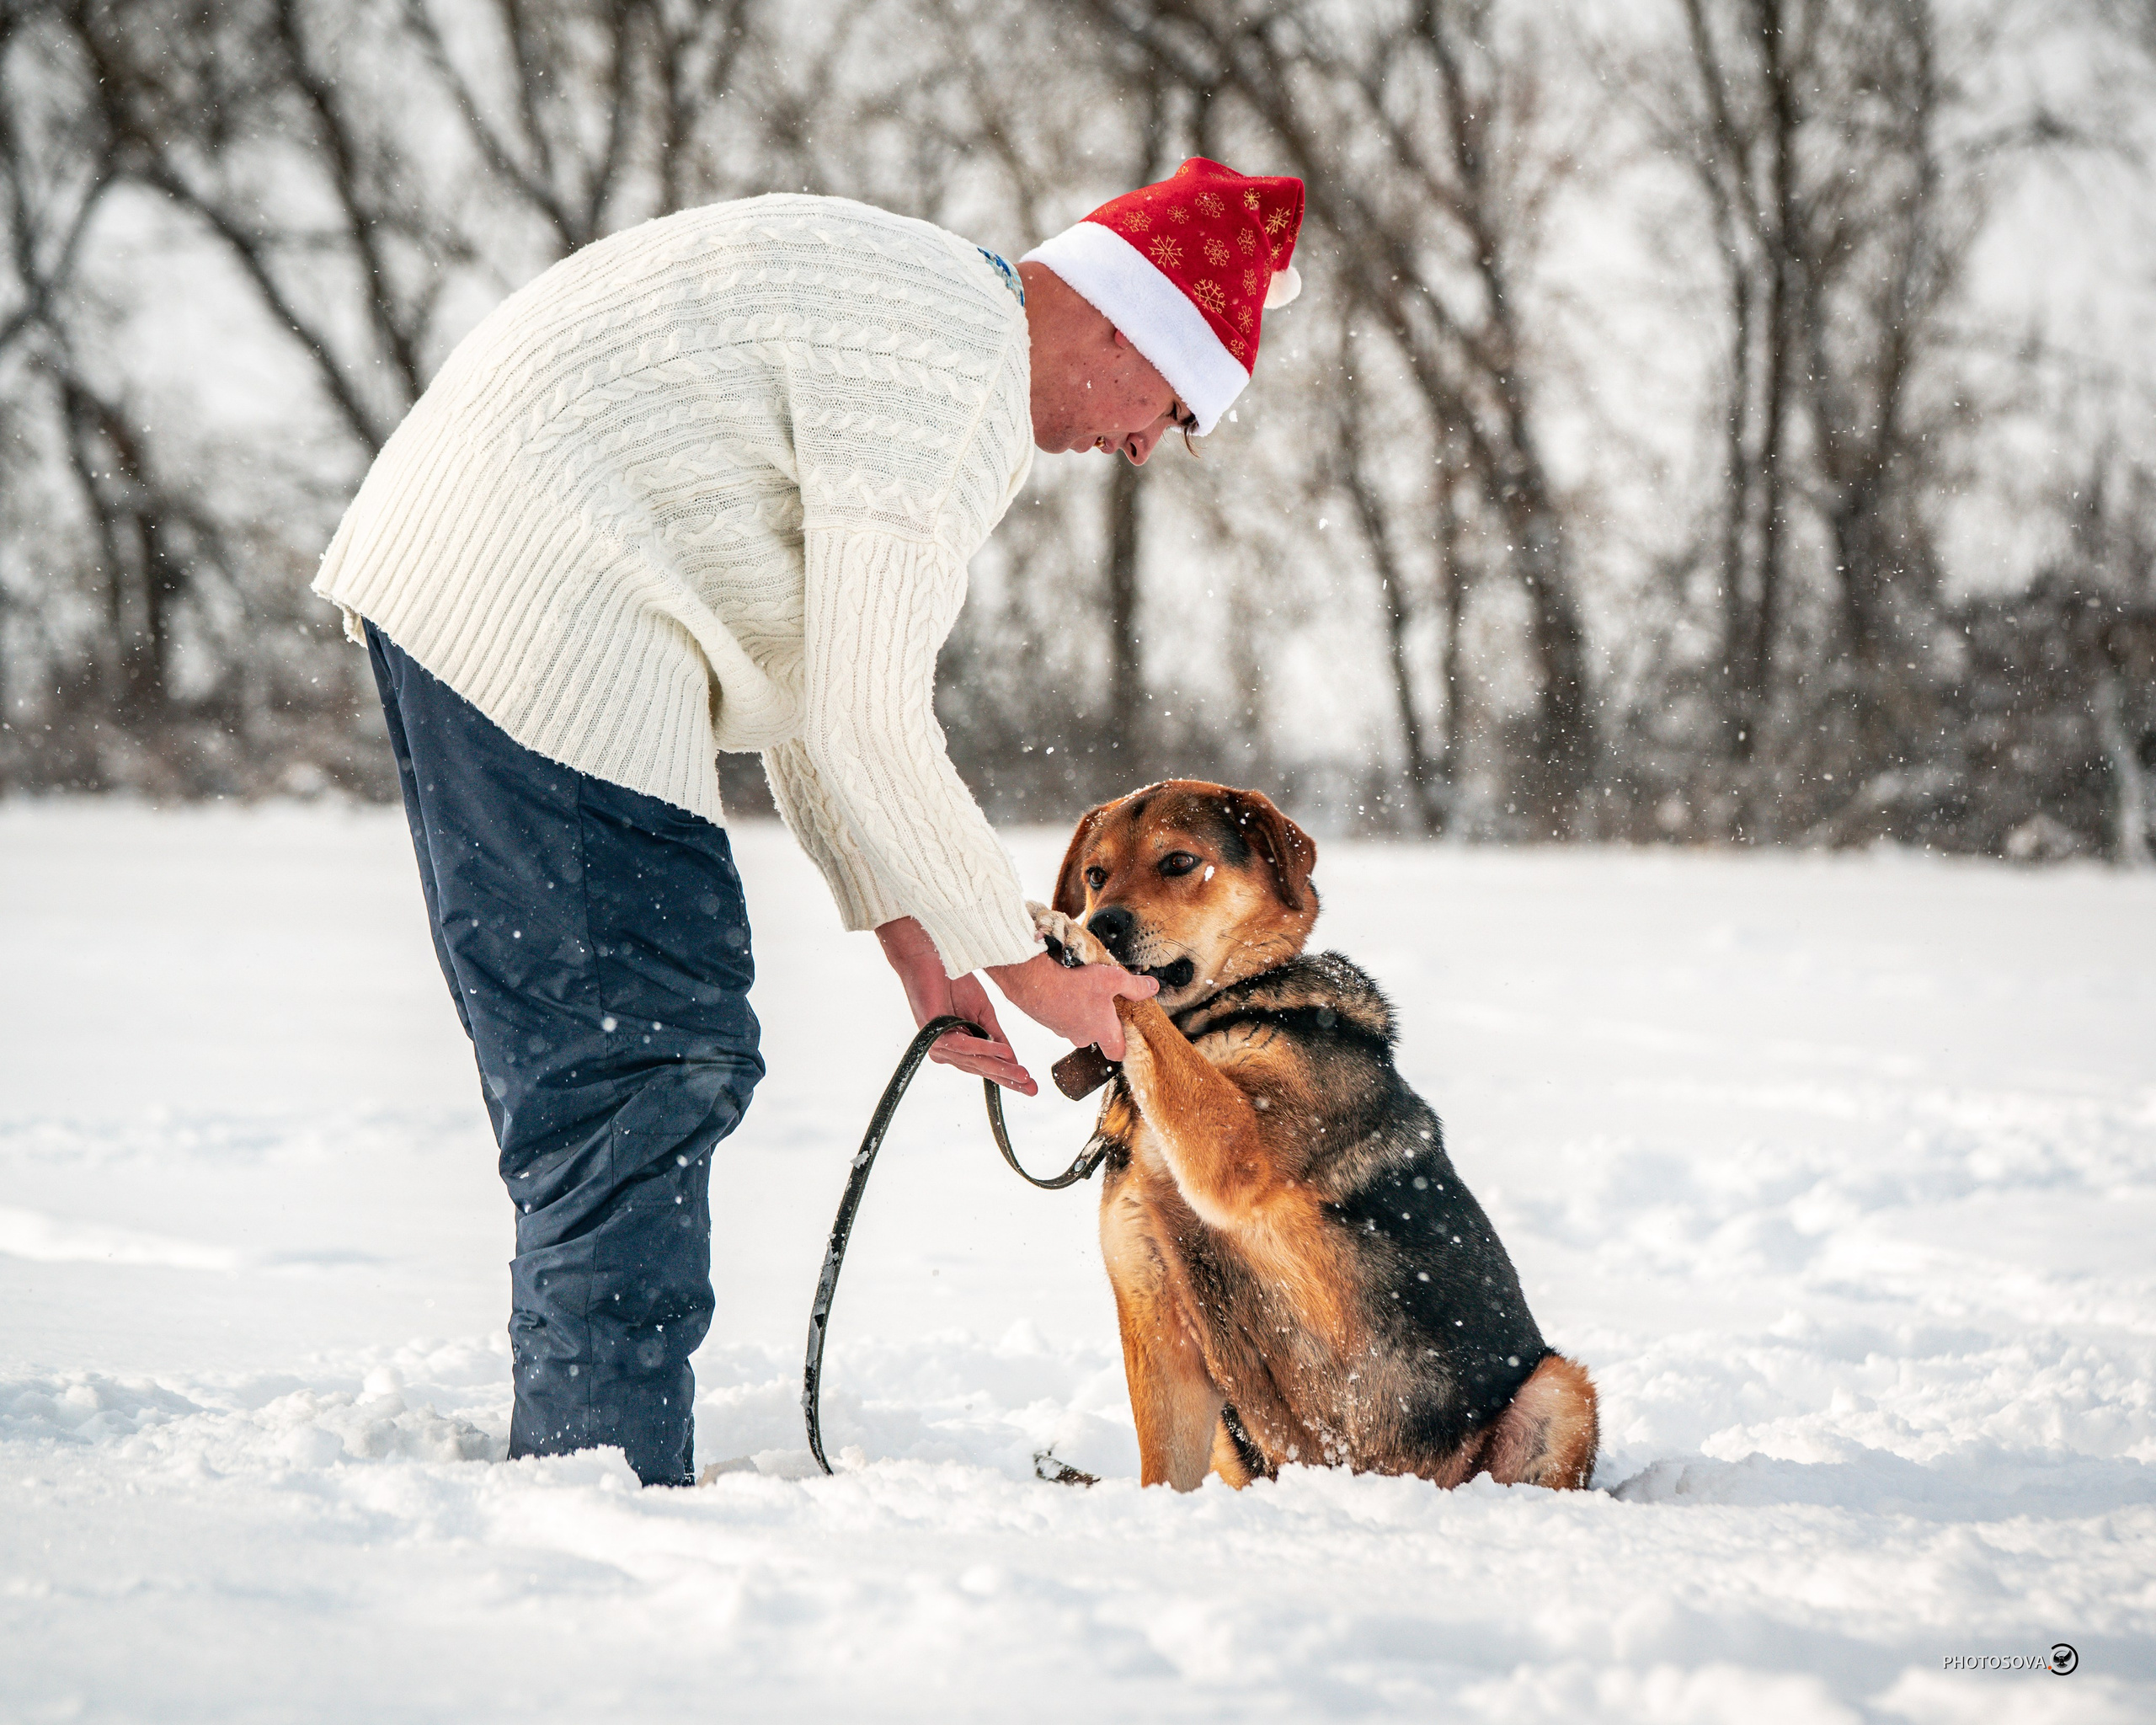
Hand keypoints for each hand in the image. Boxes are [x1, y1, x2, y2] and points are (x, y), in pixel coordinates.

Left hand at [876, 917, 1036, 1093]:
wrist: (932, 959)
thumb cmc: (954, 984)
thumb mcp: (983, 1013)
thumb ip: (995, 1037)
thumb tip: (1013, 1059)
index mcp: (959, 1048)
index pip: (986, 1066)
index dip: (1009, 1077)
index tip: (1031, 1087)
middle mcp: (947, 1051)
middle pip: (982, 1068)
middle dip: (1008, 1077)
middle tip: (1031, 1087)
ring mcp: (939, 1044)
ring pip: (974, 1060)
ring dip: (999, 1067)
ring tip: (1021, 1073)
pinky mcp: (932, 1034)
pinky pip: (961, 1045)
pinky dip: (983, 1047)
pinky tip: (1002, 1051)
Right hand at [985, 948, 1156, 1061]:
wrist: (1033, 981)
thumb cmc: (1073, 983)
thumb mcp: (1113, 979)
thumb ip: (1134, 986)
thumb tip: (1153, 988)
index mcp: (1102, 1031)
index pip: (1118, 1052)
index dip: (1124, 1044)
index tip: (1127, 1030)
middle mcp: (1083, 1037)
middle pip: (1098, 1037)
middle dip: (1101, 1021)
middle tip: (1104, 1000)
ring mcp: (1062, 1031)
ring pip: (1078, 1026)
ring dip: (1081, 1012)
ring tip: (1082, 990)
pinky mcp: (1047, 1021)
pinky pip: (1061, 1017)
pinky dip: (1064, 1006)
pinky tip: (1064, 988)